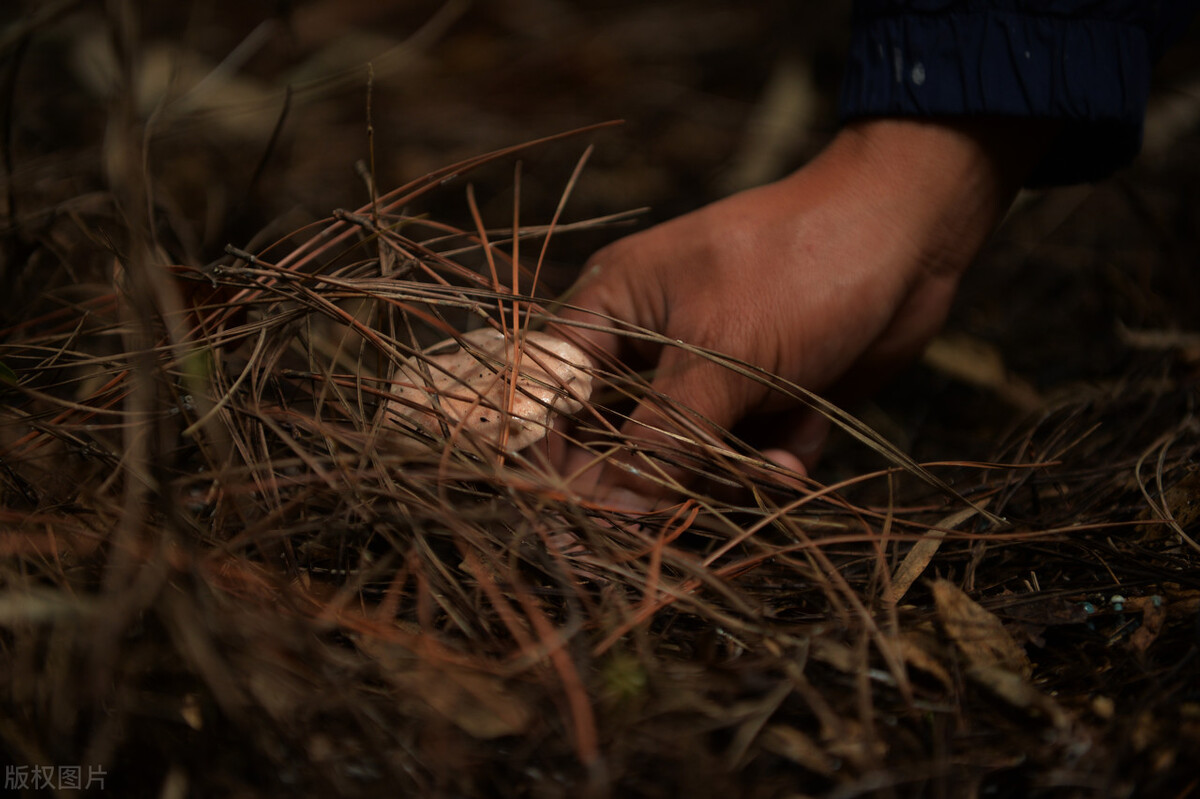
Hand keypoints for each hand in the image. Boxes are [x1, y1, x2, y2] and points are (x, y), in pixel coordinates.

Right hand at [557, 118, 1052, 509]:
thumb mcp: (720, 356)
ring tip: (775, 464)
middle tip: (695, 509)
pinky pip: (738, 457)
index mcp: (607, 314)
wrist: (908, 237)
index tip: (581, 521)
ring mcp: (699, 377)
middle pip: (613, 446)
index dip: (553, 463)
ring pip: (682, 463)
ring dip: (728, 475)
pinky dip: (771, 459)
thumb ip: (661, 440)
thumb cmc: (799, 271)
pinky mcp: (752, 399)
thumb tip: (612, 515)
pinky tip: (801, 441)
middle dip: (661, 481)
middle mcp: (642, 349)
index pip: (546, 400)